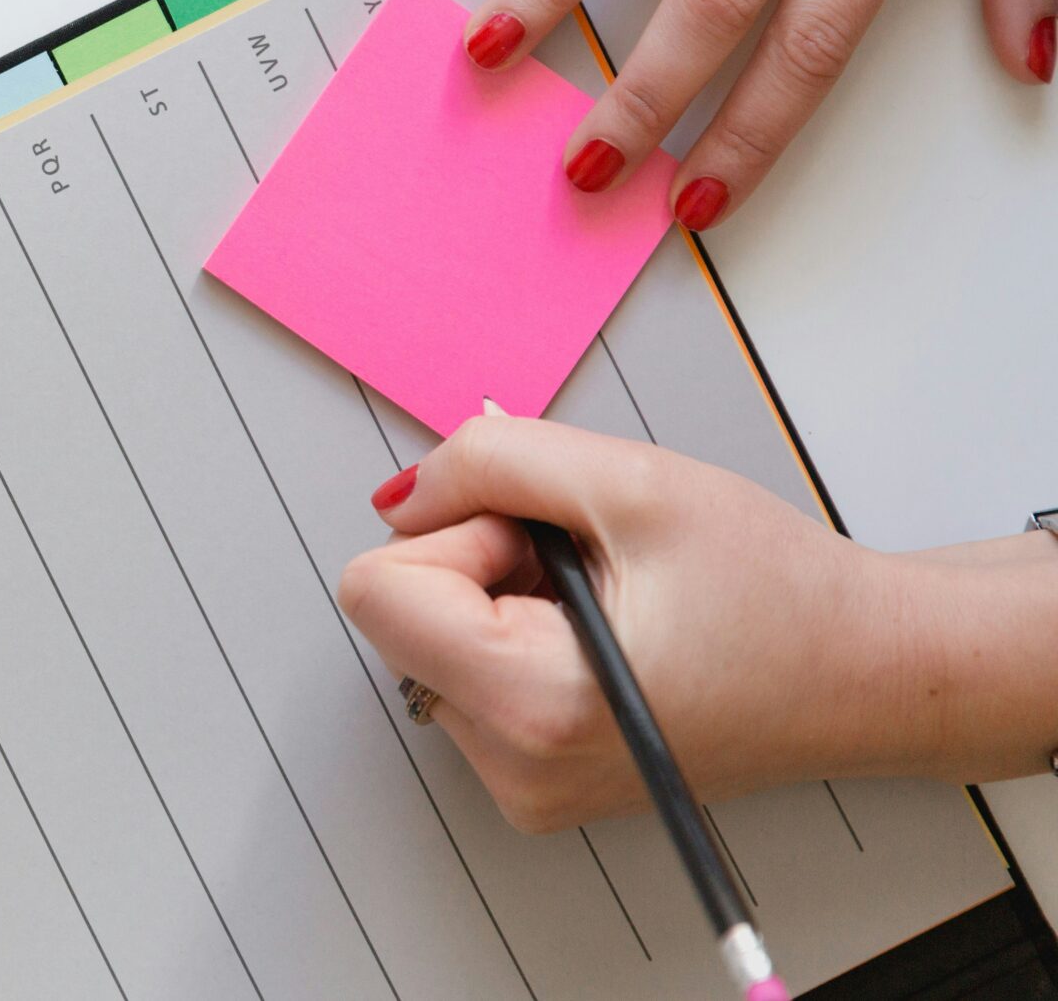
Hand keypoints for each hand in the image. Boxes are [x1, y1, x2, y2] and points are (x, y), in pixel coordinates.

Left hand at [338, 417, 1057, 832]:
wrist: (870, 673)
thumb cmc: (777, 590)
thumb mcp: (629, 480)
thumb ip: (489, 462)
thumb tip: (400, 495)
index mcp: (533, 705)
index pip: (375, 591)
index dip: (455, 534)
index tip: (544, 539)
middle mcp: (514, 767)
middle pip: (397, 613)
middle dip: (480, 563)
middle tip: (591, 568)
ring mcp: (521, 784)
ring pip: (431, 637)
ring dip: (503, 597)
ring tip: (613, 604)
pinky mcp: (533, 778)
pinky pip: (468, 672)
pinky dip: (520, 634)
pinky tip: (607, 635)